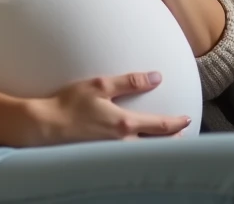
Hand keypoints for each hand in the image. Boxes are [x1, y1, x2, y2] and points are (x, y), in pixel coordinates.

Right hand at [19, 72, 190, 145]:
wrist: (45, 126)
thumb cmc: (69, 103)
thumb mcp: (100, 85)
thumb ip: (130, 81)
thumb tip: (156, 77)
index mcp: (125, 124)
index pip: (160, 126)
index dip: (176, 122)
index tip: (188, 119)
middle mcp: (122, 142)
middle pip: (156, 146)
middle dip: (172, 142)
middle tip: (184, 137)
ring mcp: (111, 153)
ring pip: (142, 154)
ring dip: (157, 149)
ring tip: (166, 145)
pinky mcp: (100, 157)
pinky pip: (126, 156)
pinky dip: (139, 154)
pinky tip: (137, 151)